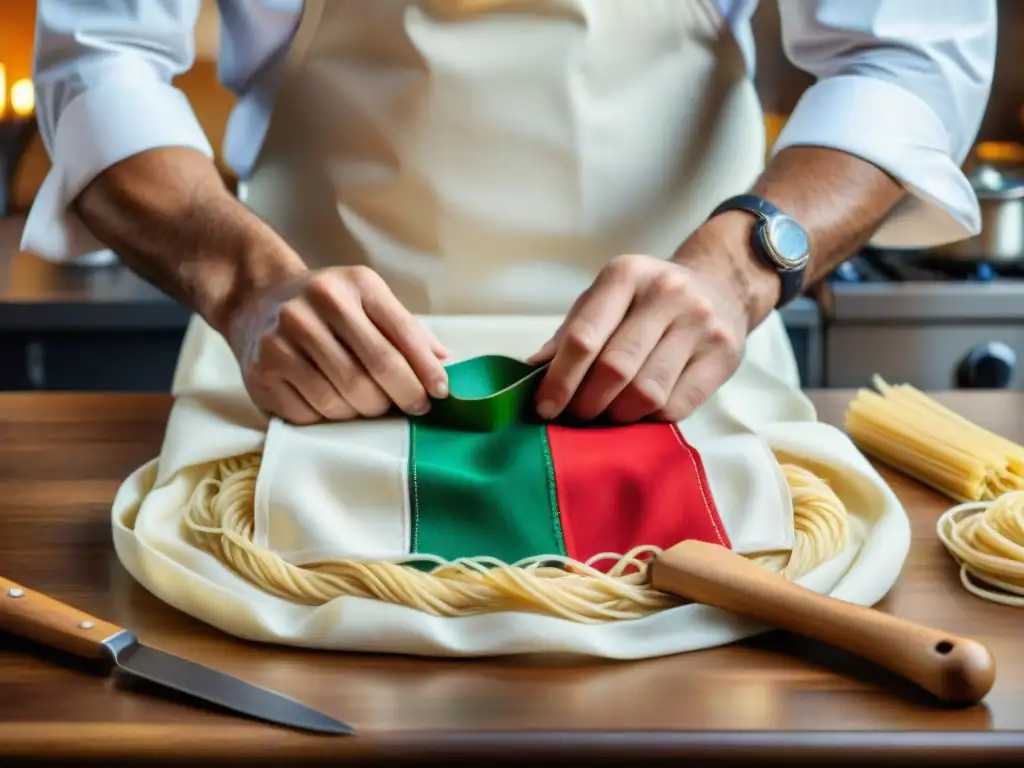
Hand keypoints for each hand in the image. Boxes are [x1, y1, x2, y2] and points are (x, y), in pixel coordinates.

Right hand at [225, 266, 449, 424]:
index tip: (439, 393)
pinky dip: (330, 419)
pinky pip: (311, 413)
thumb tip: (443, 362)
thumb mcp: (369, 302)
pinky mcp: (262, 369)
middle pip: (377, 369)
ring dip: (365, 411)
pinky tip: (332, 403)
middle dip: (403, 396)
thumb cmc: (328, 308)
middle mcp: (319, 303)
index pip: (403, 334)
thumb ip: (407, 331)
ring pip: (344, 397)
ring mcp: (285, 336)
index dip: (426, 370)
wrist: (257, 300)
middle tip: (411, 407)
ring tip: (369, 404)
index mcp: (357, 284)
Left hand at [528, 222, 775, 423]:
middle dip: (587, 402)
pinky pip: (676, 406)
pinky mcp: (723, 354)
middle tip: (577, 415)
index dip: (559, 380)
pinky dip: (650, 419)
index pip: (584, 337)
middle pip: (615, 368)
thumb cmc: (646, 301)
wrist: (720, 287)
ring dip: (618, 415)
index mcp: (626, 275)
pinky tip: (641, 411)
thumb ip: (570, 333)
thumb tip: (531, 372)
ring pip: (646, 393)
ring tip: (609, 413)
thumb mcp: (605, 300)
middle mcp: (666, 293)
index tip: (545, 407)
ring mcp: (700, 323)